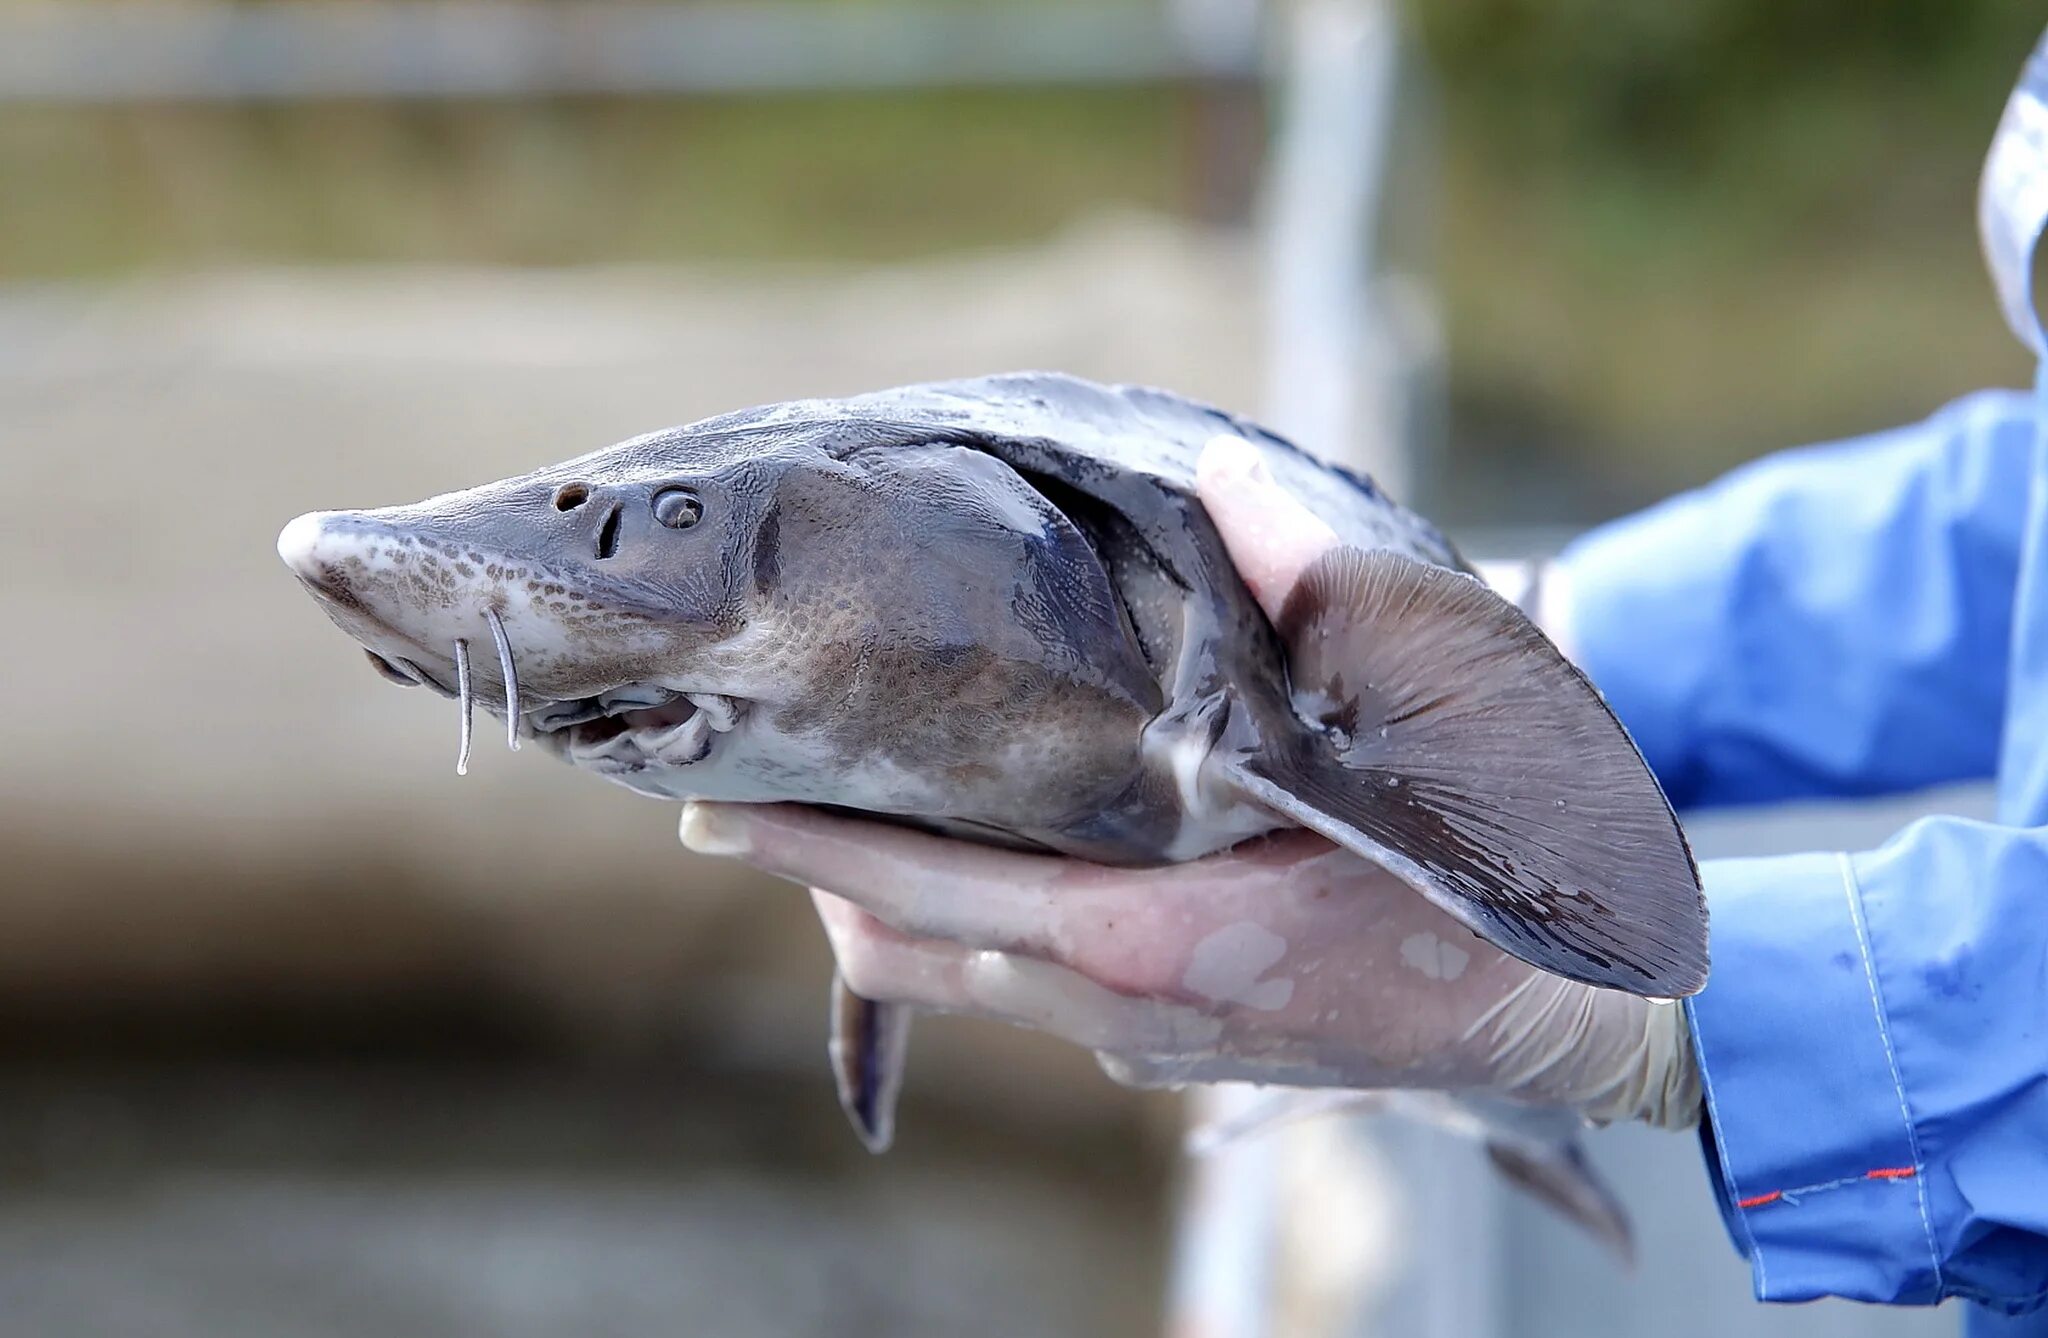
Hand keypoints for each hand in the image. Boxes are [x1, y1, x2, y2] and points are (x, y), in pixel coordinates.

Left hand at [680, 436, 1699, 1127]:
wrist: (1566, 1015)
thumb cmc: (1488, 878)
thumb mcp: (1423, 722)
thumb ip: (1320, 599)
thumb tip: (1226, 482)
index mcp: (1150, 938)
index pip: (923, 894)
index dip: (806, 852)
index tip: (707, 811)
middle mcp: (1119, 1009)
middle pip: (910, 949)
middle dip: (825, 877)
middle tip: (756, 793)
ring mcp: (1142, 1041)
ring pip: (962, 978)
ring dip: (895, 902)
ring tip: (849, 814)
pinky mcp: (1173, 1046)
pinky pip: (1025, 990)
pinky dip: (971, 924)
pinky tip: (985, 856)